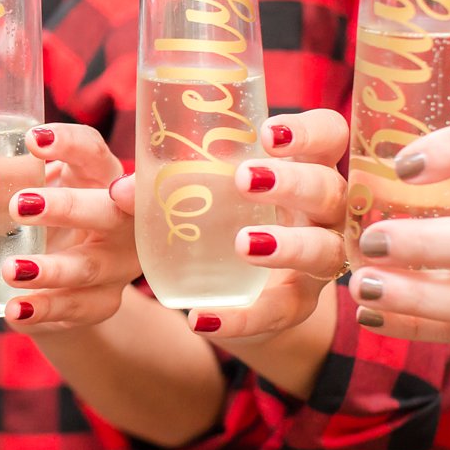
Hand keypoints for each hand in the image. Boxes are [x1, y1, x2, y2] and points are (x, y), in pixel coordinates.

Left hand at [0, 123, 134, 329]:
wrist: (74, 282)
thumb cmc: (48, 219)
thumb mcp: (26, 190)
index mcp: (98, 176)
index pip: (92, 151)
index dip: (69, 144)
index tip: (33, 140)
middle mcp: (119, 220)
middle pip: (108, 210)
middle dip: (67, 206)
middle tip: (18, 206)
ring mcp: (115, 265)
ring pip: (89, 267)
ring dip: (49, 269)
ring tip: (8, 270)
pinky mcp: (102, 302)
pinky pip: (77, 309)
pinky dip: (46, 311)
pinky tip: (16, 310)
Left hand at [167, 108, 349, 344]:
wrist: (244, 294)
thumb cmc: (229, 220)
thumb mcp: (209, 196)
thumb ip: (169, 187)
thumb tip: (120, 190)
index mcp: (305, 169)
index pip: (330, 137)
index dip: (310, 131)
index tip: (268, 133)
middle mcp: (323, 213)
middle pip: (329, 190)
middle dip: (292, 182)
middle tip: (244, 179)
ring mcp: (318, 260)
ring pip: (323, 250)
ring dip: (287, 245)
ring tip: (243, 244)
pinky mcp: (299, 305)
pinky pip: (280, 312)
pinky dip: (242, 317)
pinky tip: (204, 318)